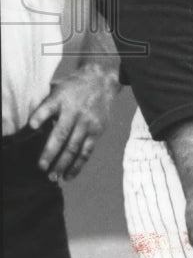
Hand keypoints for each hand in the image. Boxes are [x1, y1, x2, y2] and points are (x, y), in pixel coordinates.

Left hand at [29, 61, 118, 181]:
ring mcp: (87, 122)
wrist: (101, 80)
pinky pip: (86, 151)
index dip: (40, 116)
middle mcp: (75, 111)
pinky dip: (77, 165)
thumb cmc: (72, 88)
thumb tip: (25, 124)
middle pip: (61, 134)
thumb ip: (44, 104)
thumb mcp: (57, 89)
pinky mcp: (97, 130)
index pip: (49, 107)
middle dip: (50, 152)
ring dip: (62, 164)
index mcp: (61, 99)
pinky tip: (68, 176)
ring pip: (74, 146)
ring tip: (52, 177)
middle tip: (41, 167)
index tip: (32, 125)